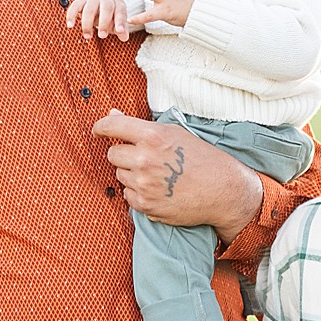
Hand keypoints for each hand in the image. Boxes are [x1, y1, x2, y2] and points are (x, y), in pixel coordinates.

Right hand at [67, 0, 135, 40]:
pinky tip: (70, 25)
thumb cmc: (112, 15)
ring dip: (87, 23)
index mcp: (118, 4)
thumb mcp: (119, 21)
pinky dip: (71, 15)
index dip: (120, 22)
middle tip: (102, 36)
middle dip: (103, 23)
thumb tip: (124, 37)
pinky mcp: (82, 0)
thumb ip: (122, 29)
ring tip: (87, 36)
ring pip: (89, 8)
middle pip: (106, 8)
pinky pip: (75, 6)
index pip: (120, 12)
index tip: (119, 32)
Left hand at [92, 110, 262, 235]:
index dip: (101, 126)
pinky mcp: (146, 205)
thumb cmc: (203, 159)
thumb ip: (141, 127)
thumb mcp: (175, 133)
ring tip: (157, 175)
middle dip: (123, 154)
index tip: (98, 129)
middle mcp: (145, 159)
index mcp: (153, 136)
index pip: (113, 126)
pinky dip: (138, 193)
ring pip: (119, 175)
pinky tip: (158, 189)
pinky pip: (128, 195)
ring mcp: (144, 184)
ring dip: (131, 174)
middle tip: (143, 157)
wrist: (223, 191)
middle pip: (112, 154)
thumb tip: (112, 115)